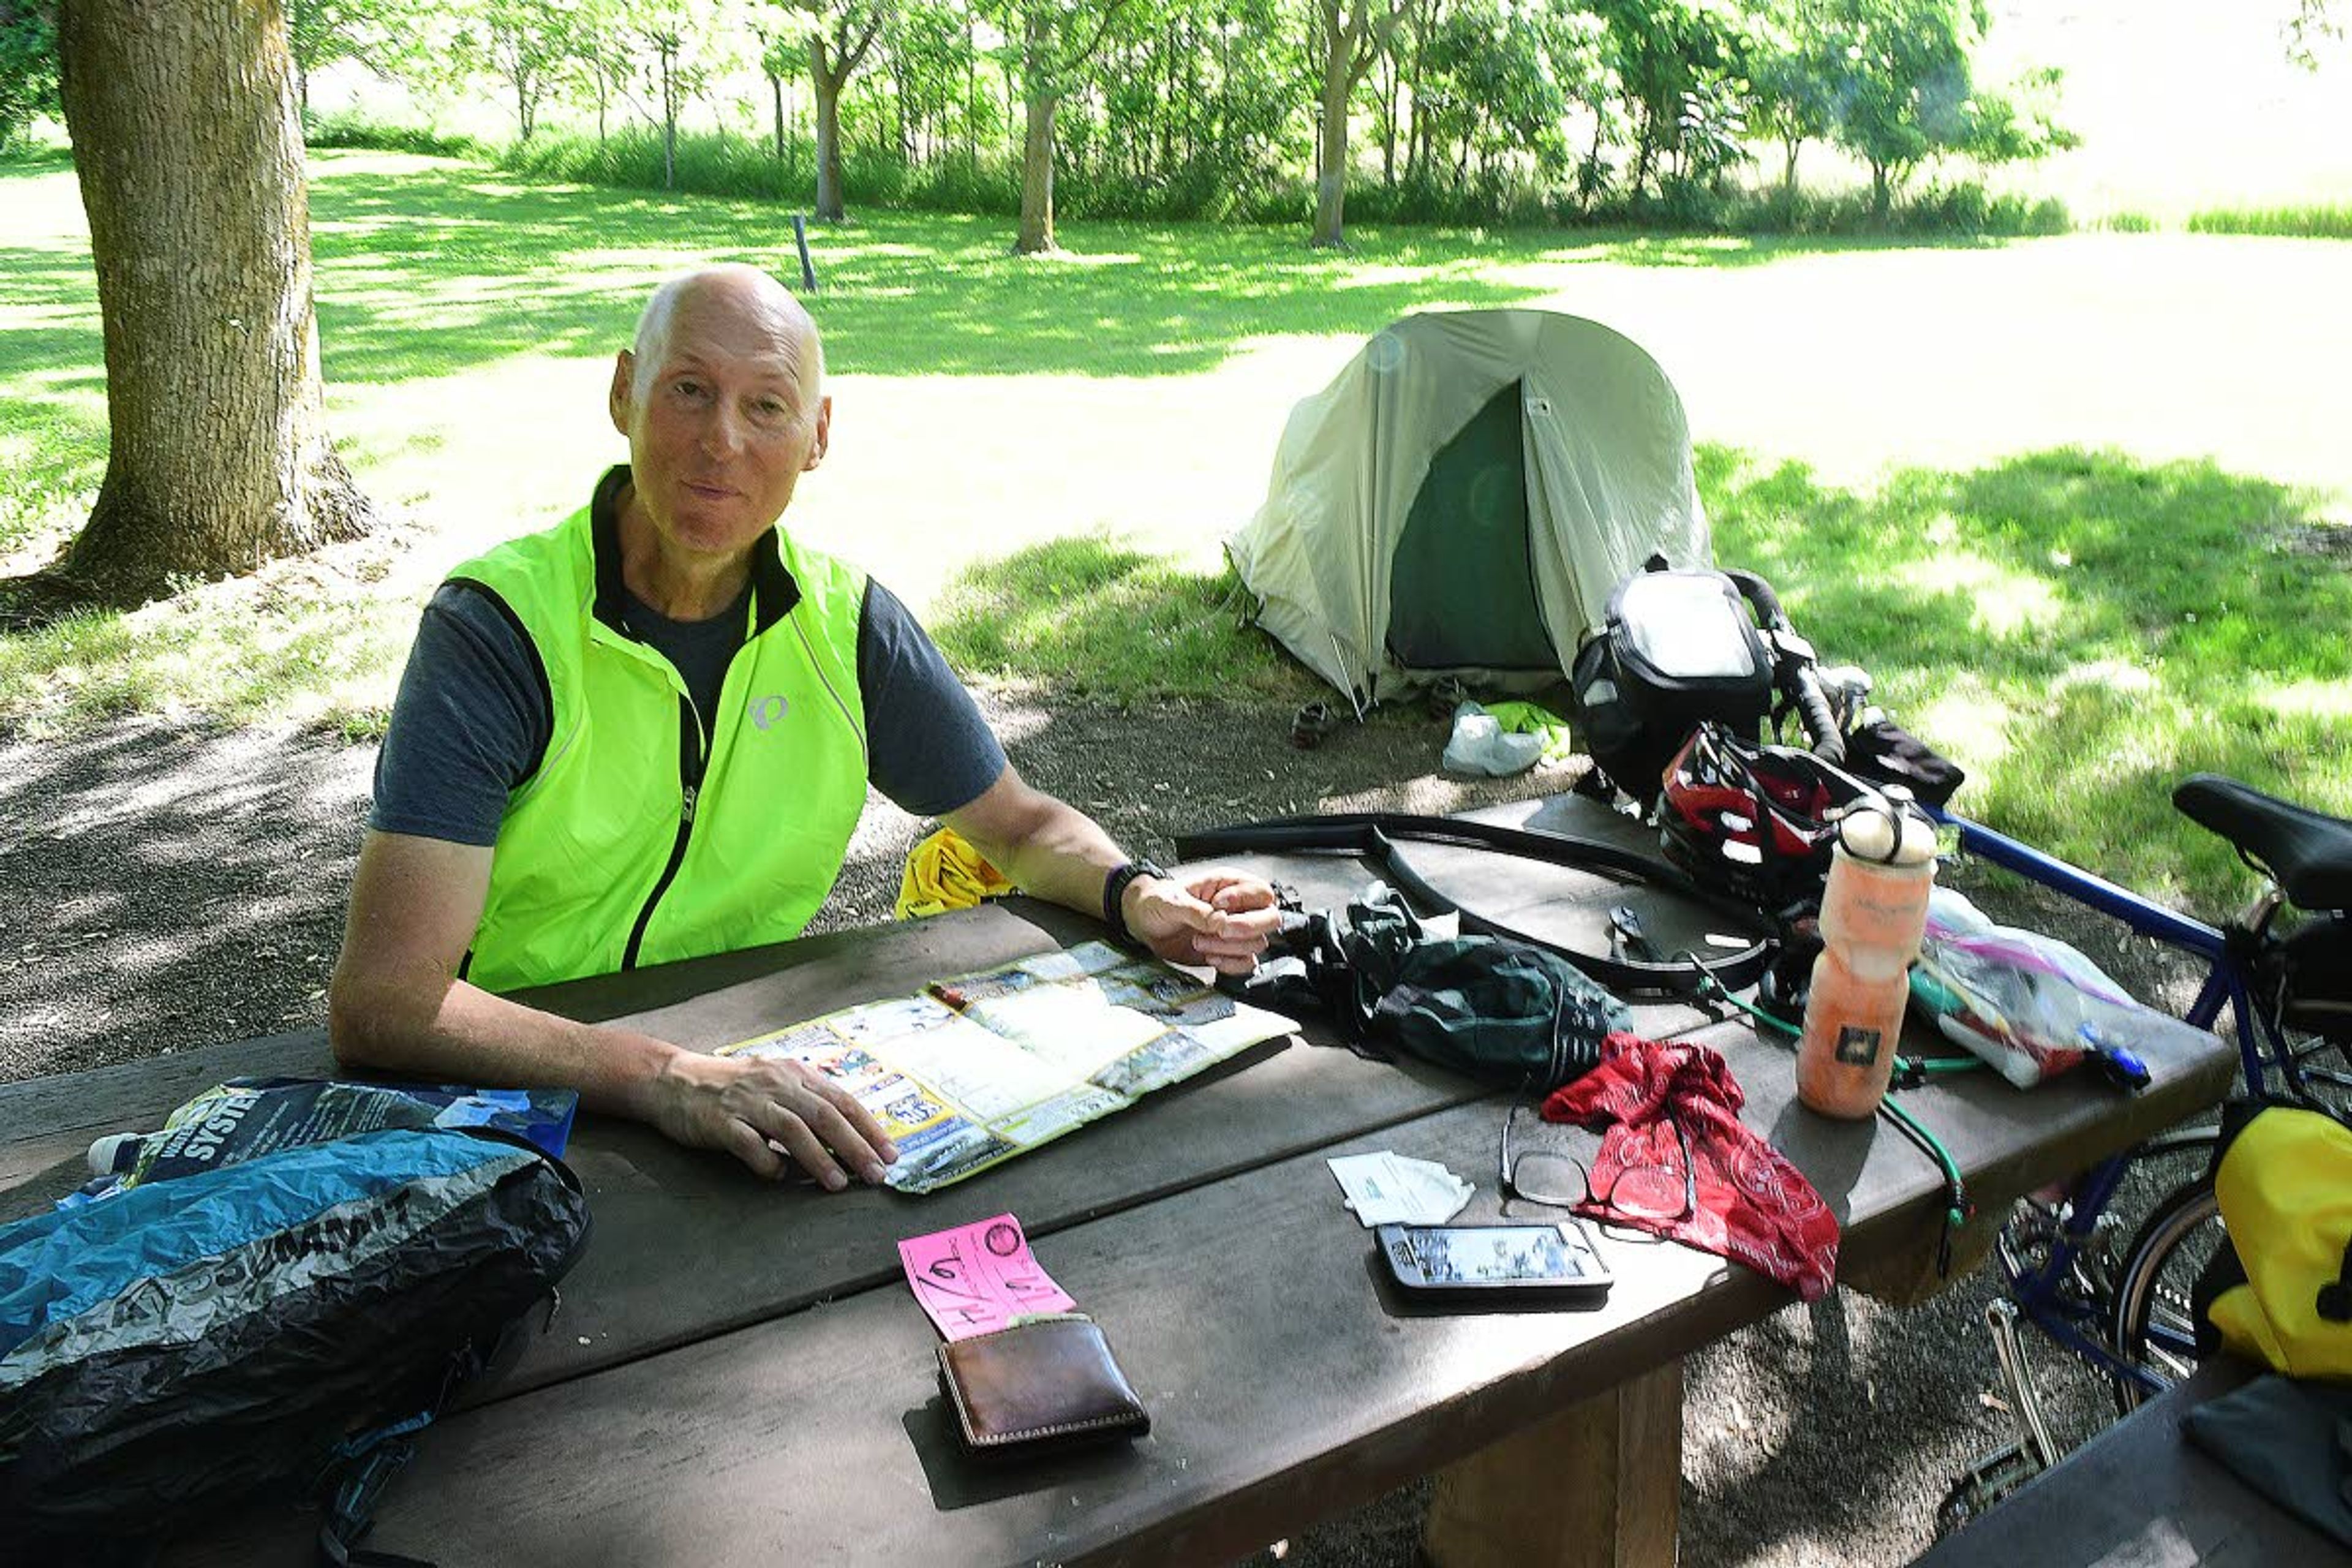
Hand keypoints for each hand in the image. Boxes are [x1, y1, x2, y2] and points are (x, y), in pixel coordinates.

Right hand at [647, 1048, 898, 1187]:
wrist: (673, 1079)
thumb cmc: (733, 1086)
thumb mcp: (776, 1083)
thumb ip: (808, 1103)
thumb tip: (848, 1136)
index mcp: (795, 1074)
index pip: (842, 1101)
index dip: (869, 1128)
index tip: (890, 1153)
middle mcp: (776, 1084)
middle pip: (824, 1115)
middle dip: (854, 1146)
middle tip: (876, 1173)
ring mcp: (747, 1102)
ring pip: (792, 1129)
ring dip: (818, 1157)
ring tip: (837, 1183)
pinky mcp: (720, 1121)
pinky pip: (748, 1143)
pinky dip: (766, 1161)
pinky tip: (777, 1176)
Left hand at [1123, 870, 1283, 974]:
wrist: (1142, 924)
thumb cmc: (1157, 902)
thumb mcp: (1172, 902)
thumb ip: (1198, 911)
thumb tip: (1220, 922)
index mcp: (1228, 885)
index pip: (1261, 892)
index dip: (1245, 901)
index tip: (1219, 906)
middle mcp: (1238, 908)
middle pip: (1271, 918)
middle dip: (1247, 928)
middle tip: (1221, 931)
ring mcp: (1235, 932)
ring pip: (1258, 943)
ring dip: (1229, 947)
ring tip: (1201, 941)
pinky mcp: (1229, 953)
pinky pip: (1247, 964)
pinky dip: (1231, 965)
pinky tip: (1211, 958)